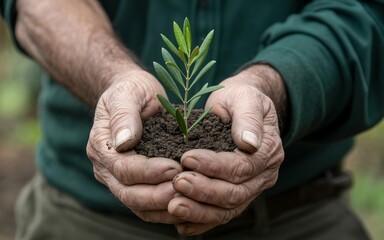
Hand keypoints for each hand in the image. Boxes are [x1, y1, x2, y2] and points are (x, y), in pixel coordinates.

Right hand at [87, 70, 182, 223]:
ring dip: (163, 207)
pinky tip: (187, 205)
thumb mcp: (126, 93)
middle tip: (184, 189)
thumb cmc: (131, 90)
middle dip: (157, 195)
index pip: (123, 168)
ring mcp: (119, 179)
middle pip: (128, 194)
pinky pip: (148, 205)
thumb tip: (124, 141)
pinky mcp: (135, 184)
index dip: (148, 171)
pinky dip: (166, 209)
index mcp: (102, 146)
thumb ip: (124, 115)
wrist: (134, 94)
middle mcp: (106, 168)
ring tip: (189, 200)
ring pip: (138, 205)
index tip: (174, 167)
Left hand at [168, 65, 285, 234]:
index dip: (214, 166)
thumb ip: (248, 118)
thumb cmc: (240, 99)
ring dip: (199, 211)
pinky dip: (200, 221)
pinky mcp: (235, 195)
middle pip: (235, 194)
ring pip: (226, 209)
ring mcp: (250, 189)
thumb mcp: (245, 98)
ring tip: (173, 206)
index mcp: (268, 152)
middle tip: (177, 183)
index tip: (187, 157)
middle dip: (204, 191)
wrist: (240, 107)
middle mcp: (262, 176)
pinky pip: (219, 214)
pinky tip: (180, 222)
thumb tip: (249, 143)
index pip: (242, 167)